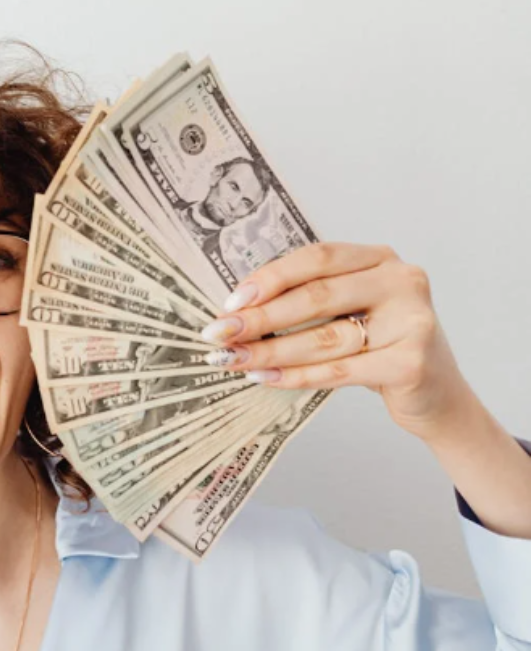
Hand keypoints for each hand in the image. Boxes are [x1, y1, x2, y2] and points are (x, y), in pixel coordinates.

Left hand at [201, 242, 474, 444]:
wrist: (436, 396)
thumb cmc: (381, 347)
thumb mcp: (351, 312)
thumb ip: (309, 299)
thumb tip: (236, 310)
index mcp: (380, 259)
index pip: (316, 258)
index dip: (269, 278)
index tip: (229, 302)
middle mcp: (401, 281)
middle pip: (315, 297)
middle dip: (259, 318)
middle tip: (217, 334)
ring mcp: (411, 321)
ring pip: (323, 337)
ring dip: (269, 351)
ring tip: (231, 360)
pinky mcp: (411, 362)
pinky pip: (338, 370)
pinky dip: (295, 376)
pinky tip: (263, 377)